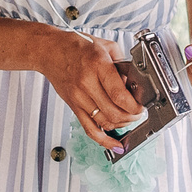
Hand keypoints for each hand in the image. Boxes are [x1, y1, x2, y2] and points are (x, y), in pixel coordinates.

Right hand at [40, 29, 145, 151]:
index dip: (134, 106)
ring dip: (121, 125)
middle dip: (131, 117)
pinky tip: (115, 145)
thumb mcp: (105, 46)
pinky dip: (104, 140)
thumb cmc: (77, 46)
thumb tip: (133, 83)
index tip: (141, 107)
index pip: (119, 95)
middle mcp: (87, 83)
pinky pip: (89, 129)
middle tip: (138, 113)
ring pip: (105, 122)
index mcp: (98, 65)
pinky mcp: (73, 106)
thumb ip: (122, 64)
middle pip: (114, 112)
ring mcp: (78, 97)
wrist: (50, 51)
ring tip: (128, 120)